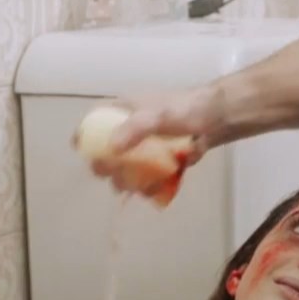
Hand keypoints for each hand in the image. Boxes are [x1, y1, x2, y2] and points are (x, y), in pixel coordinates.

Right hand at [86, 85, 224, 193]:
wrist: (218, 120)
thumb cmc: (185, 110)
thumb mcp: (157, 115)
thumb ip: (135, 128)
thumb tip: (112, 148)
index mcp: (124, 111)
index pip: (94, 120)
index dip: (84, 135)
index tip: (80, 150)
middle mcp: (132, 130)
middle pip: (107, 152)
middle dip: (106, 166)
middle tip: (110, 175)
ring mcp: (146, 148)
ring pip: (127, 169)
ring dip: (126, 181)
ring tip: (131, 187)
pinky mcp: (161, 162)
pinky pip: (148, 178)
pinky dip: (148, 186)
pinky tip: (153, 189)